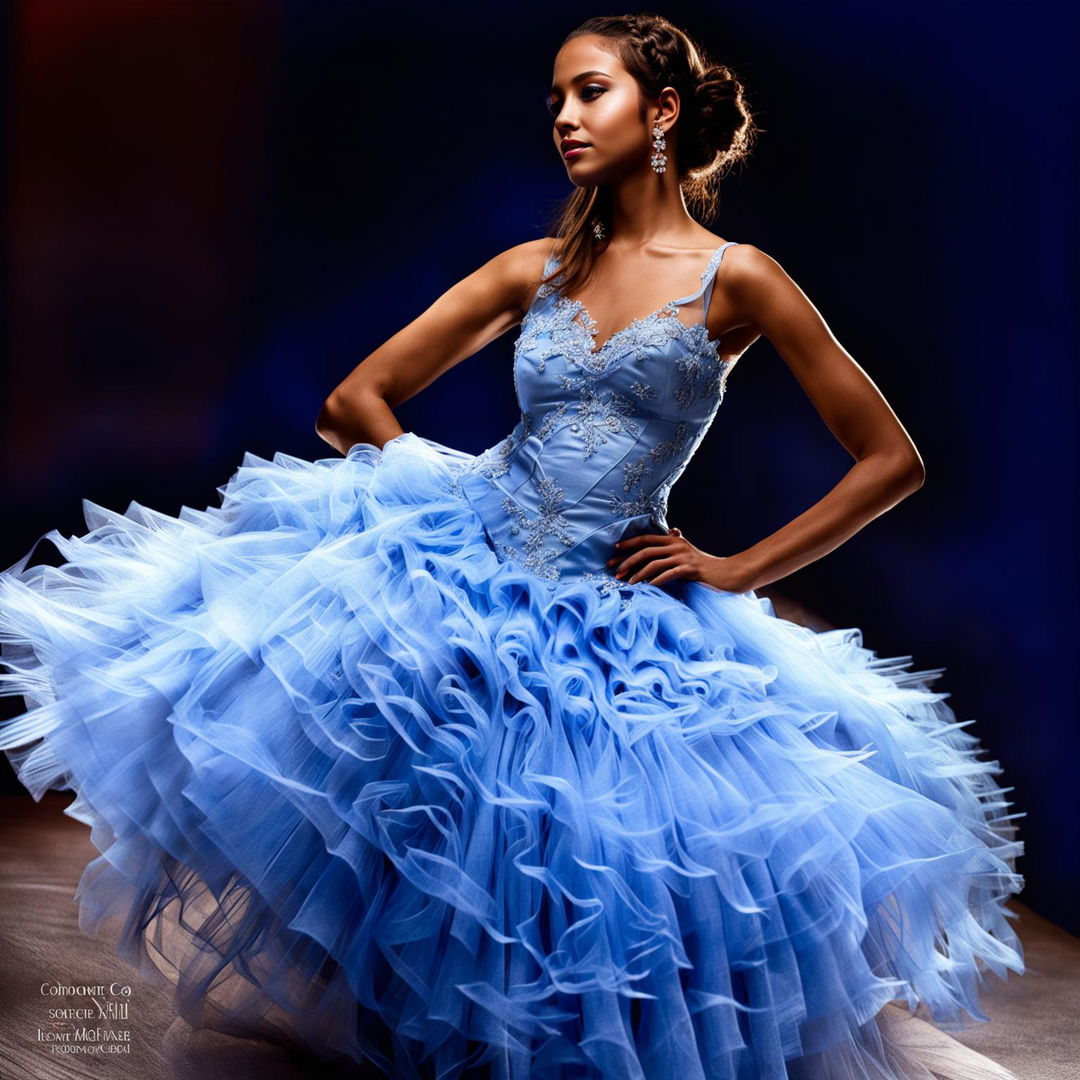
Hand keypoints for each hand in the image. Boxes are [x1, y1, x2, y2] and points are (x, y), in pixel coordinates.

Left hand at [606, 527, 752, 590]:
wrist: (729, 574)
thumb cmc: (706, 568)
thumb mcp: (687, 555)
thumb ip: (674, 548)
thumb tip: (669, 534)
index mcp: (674, 541)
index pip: (646, 538)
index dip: (628, 543)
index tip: (613, 550)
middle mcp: (677, 545)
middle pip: (646, 550)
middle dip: (627, 560)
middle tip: (614, 571)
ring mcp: (684, 557)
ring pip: (654, 563)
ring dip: (638, 574)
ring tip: (627, 583)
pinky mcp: (691, 569)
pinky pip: (668, 574)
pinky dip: (656, 581)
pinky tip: (647, 588)